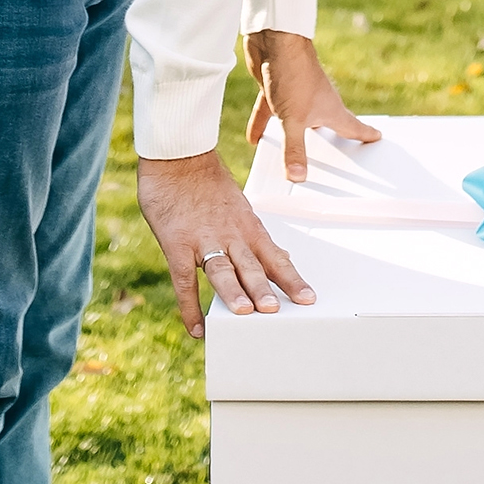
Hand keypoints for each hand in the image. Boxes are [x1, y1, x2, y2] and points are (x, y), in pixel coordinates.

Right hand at [137, 151, 313, 330]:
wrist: (178, 156)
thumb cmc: (208, 183)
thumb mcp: (240, 208)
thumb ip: (255, 237)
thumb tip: (281, 258)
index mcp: (249, 227)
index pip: (275, 258)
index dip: (291, 279)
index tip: (307, 299)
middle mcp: (231, 235)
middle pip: (250, 266)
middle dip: (264, 288)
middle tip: (275, 309)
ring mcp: (203, 240)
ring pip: (222, 270)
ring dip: (233, 291)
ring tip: (244, 312)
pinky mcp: (176, 244)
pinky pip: (184, 279)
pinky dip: (190, 305)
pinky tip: (197, 327)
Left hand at [243, 29, 380, 183]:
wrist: (275, 39)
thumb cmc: (293, 72)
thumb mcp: (294, 119)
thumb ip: (295, 149)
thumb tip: (298, 176)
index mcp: (330, 109)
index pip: (353, 127)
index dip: (365, 134)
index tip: (376, 138)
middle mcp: (316, 103)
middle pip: (327, 127)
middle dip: (331, 140)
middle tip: (339, 154)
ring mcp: (296, 96)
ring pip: (296, 122)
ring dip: (293, 137)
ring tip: (291, 156)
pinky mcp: (276, 89)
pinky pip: (270, 113)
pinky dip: (263, 125)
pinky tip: (254, 139)